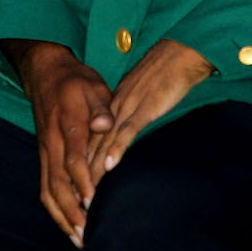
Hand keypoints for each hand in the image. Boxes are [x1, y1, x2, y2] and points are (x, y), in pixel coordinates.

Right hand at [4, 39, 114, 246]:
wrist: (45, 73)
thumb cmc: (75, 82)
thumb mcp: (93, 86)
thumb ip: (100, 107)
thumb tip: (105, 124)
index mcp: (66, 125)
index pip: (73, 159)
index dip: (82, 182)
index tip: (93, 202)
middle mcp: (52, 143)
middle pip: (57, 183)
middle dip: (71, 211)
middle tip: (86, 233)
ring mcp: (45, 151)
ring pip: (48, 189)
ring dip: (61, 215)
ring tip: (78, 237)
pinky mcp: (44, 156)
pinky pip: (44, 187)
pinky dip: (54, 208)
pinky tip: (67, 222)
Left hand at [85, 39, 212, 189]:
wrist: (178, 53)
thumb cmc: (164, 74)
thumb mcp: (140, 96)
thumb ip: (129, 113)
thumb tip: (122, 132)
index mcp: (113, 104)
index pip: (92, 137)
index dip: (81, 161)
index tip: (73, 183)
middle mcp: (115, 107)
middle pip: (94, 143)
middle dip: (83, 172)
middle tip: (75, 197)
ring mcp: (129, 107)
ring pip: (106, 141)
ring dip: (95, 167)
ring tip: (87, 192)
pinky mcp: (146, 108)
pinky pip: (129, 131)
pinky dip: (118, 148)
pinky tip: (110, 166)